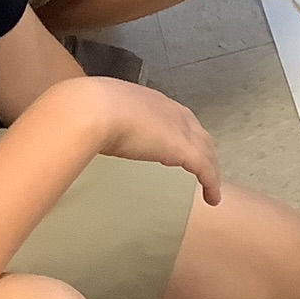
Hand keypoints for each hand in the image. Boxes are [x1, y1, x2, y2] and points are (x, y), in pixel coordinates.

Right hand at [75, 75, 222, 206]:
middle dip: (203, 150)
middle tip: (203, 169)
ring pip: (207, 151)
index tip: (181, 148)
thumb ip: (102, 120)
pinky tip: (212, 198)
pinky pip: (206, 169)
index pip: (176, 117)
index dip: (182, 133)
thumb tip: (87, 129)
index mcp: (151, 100)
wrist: (92, 108)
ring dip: (211, 169)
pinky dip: (211, 184)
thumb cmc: (87, 109)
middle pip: (198, 133)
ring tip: (212, 188)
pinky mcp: (183, 149)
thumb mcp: (98, 111)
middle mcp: (172, 111)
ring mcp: (180, 129)